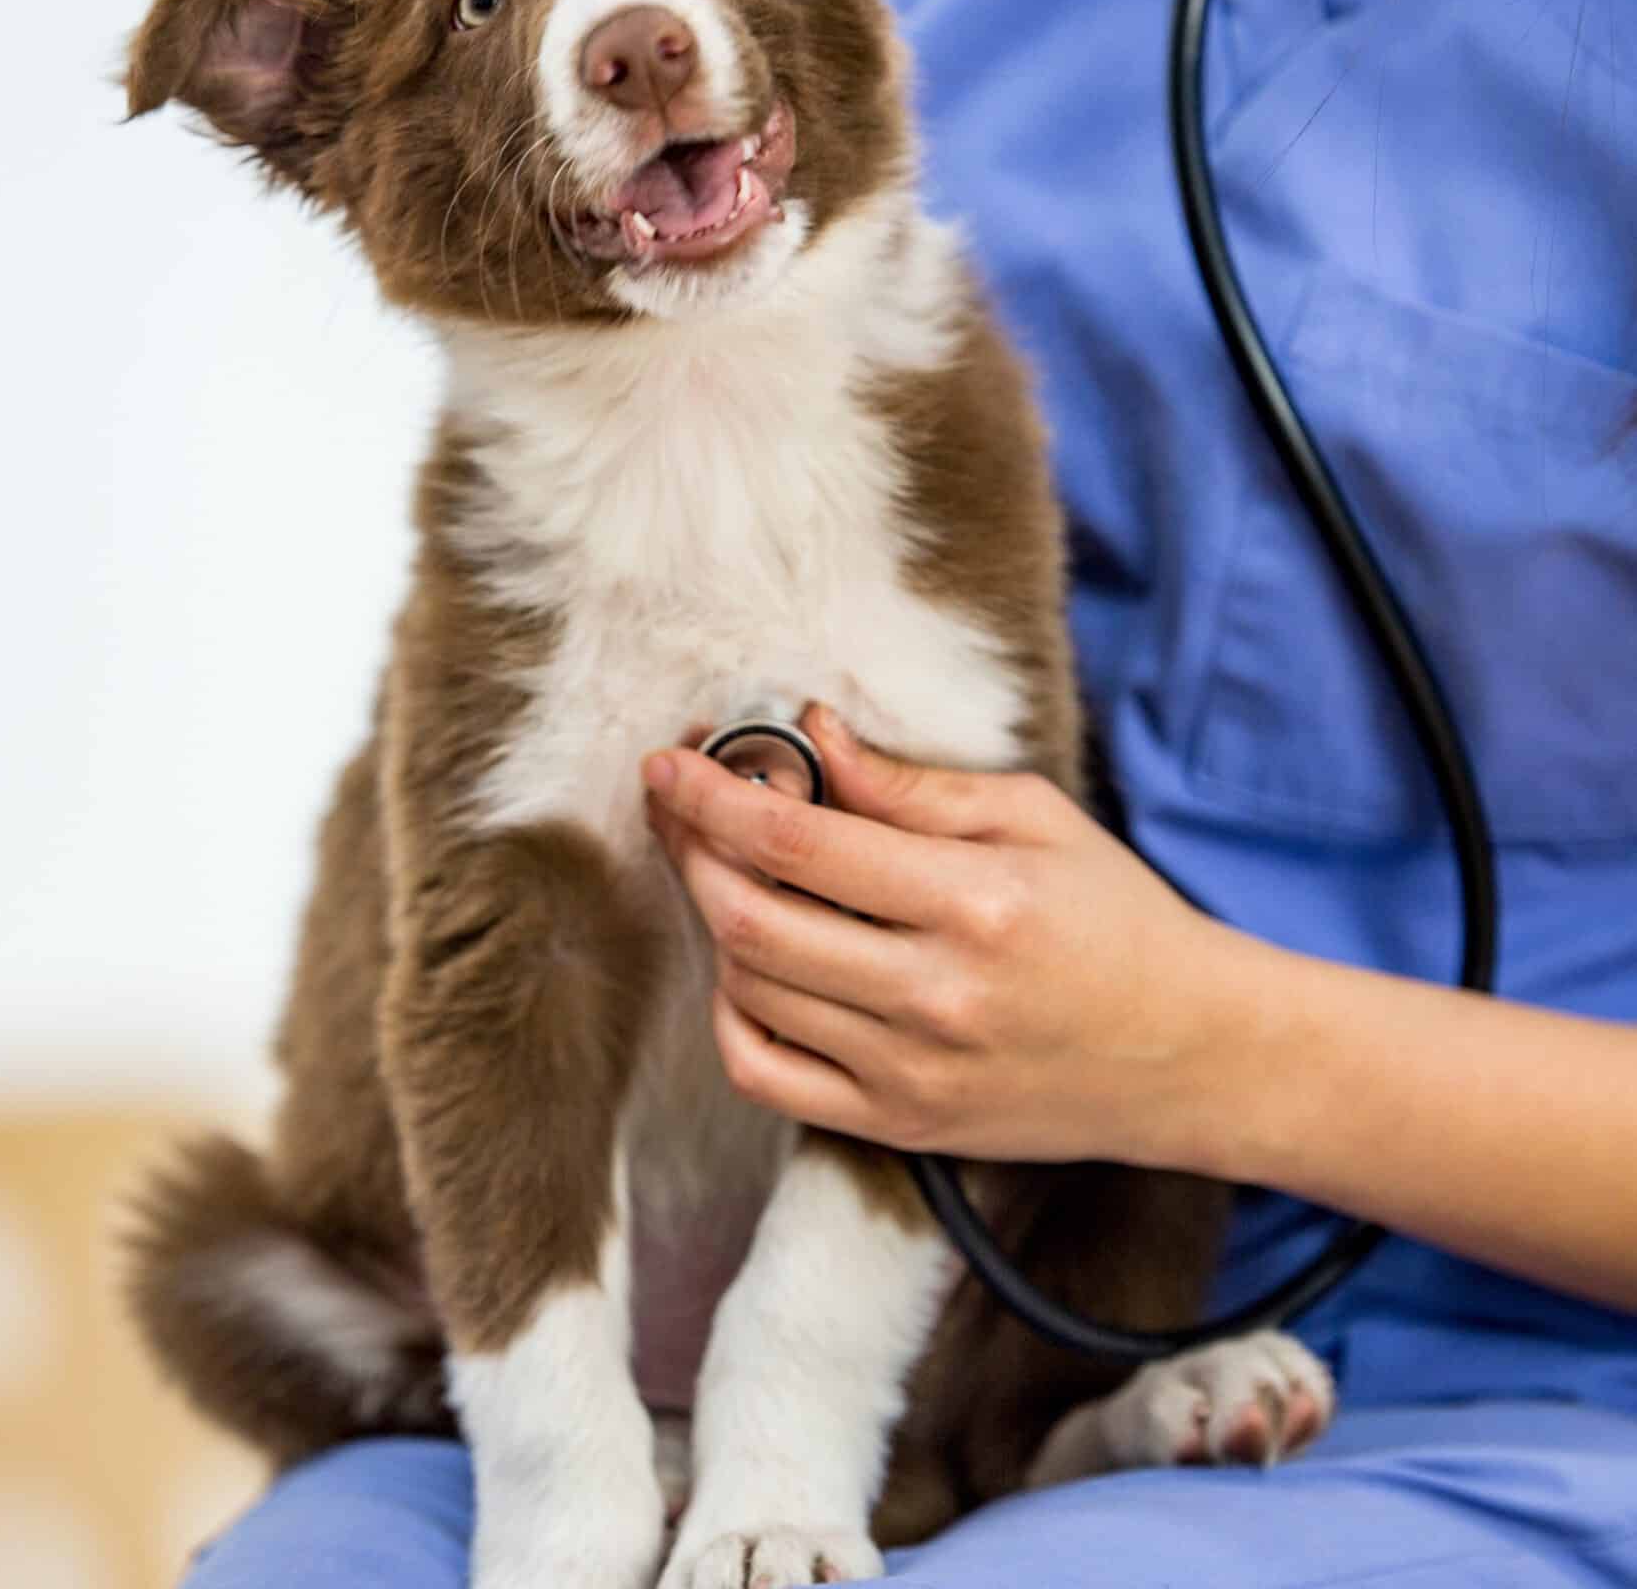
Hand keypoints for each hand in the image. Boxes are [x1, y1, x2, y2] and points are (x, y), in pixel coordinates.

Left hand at [642, 706, 1254, 1168]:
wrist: (1193, 1055)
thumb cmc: (1117, 918)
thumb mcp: (1035, 818)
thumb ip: (912, 785)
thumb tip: (813, 735)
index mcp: (974, 902)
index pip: (798, 843)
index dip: (712, 796)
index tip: (668, 761)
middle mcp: (935, 996)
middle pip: (751, 921)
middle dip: (691, 851)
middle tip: (680, 805)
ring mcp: (911, 1074)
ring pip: (749, 992)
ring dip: (713, 921)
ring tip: (727, 870)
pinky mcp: (900, 1126)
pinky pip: (766, 1077)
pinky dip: (732, 1015)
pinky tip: (747, 965)